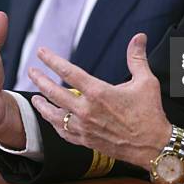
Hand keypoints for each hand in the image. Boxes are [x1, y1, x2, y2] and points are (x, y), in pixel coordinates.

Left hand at [29, 33, 171, 169]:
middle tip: (31, 70)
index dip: (52, 60)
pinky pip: (63, 132)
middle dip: (40, 80)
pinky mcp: (86, 141)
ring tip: (34, 97)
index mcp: (99, 93)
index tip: (41, 52)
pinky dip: (54, 124)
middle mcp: (87, 110)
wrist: (152, 146)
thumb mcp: (146, 81)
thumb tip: (139, 37)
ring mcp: (84, 127)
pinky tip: (51, 119)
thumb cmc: (150, 113)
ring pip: (54, 115)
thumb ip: (137, 57)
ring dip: (42, 104)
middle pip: (55, 93)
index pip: (69, 72)